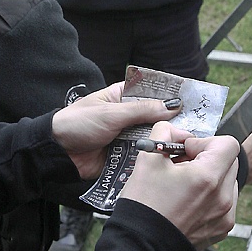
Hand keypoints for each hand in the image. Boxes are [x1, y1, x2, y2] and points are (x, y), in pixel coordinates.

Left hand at [51, 82, 181, 179]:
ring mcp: (126, 136)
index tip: (192, 99)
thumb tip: (173, 106)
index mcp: (122, 97)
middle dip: (171, 122)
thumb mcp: (112, 113)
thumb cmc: (78, 124)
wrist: (57, 152)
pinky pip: (142, 155)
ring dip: (162, 140)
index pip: (152, 92)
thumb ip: (143, 110)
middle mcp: (127, 115)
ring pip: (151, 137)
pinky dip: (152, 157)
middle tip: (194, 126)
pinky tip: (168, 158)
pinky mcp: (124, 155)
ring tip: (184, 144)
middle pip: (156, 117)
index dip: (170, 95)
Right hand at [121, 121, 239, 250]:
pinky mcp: (222, 228)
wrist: (140, 246)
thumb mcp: (148, 159)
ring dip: (210, 177)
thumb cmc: (143, 205)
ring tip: (184, 186)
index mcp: (208, 177)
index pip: (228, 144)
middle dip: (206, 158)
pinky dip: (211, 197)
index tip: (187, 151)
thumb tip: (178, 132)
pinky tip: (188, 202)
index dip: (205, 141)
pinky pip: (225, 202)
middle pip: (228, 161)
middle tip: (182, 166)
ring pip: (227, 181)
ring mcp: (225, 215)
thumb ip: (164, 132)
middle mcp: (223, 197)